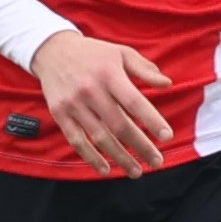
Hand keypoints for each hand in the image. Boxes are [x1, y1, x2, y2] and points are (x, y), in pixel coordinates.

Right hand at [30, 28, 176, 174]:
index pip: (134, 102)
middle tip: (157, 162)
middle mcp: (91, 90)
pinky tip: (105, 169)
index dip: (152, 121)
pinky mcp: (60, 114)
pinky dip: (91, 157)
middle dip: (141, 146)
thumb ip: (145, 69)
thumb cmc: (93, 54)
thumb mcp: (121, 53)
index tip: (166, 137)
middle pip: (119, 125)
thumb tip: (167, 84)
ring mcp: (74, 104)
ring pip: (100, 137)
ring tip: (136, 171)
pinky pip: (77, 141)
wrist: (53, 51)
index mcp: (109, 74)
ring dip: (120, 158)